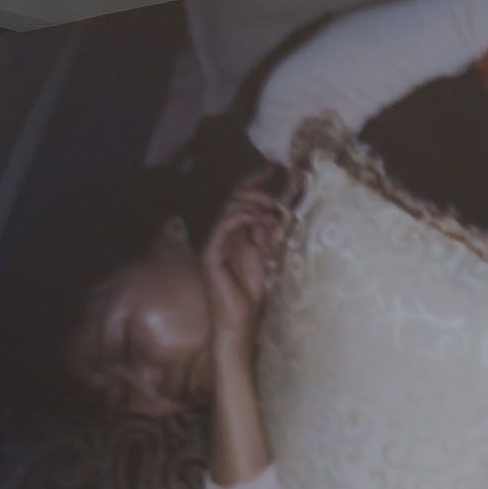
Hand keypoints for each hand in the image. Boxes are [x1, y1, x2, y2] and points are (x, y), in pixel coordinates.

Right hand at [201, 165, 287, 351]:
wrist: (241, 319)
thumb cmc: (254, 292)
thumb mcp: (268, 256)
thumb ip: (269, 234)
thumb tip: (276, 212)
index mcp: (237, 233)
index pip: (242, 200)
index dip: (253, 182)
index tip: (271, 169)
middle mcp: (224, 234)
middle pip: (235, 199)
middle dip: (257, 194)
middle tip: (275, 201)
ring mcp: (215, 242)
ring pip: (230, 209)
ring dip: (254, 206)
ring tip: (271, 214)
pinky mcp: (211, 252)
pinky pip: (225, 225)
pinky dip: (243, 218)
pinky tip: (259, 220)